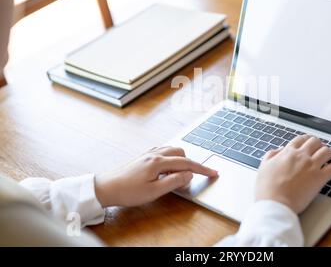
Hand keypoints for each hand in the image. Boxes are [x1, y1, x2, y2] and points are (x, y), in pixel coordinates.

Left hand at [94, 146, 217, 206]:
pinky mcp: (143, 156)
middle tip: (188, 180)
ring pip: (172, 150)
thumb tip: (189, 175)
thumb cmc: (128, 192)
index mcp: (158, 162)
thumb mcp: (154, 191)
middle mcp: (154, 154)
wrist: (105, 187)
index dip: (202, 169)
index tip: (213, 172)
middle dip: (189, 164)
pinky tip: (166, 169)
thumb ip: (174, 181)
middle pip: (181, 153)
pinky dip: (170, 158)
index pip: (187, 163)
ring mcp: (148, 153)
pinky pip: (163, 151)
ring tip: (177, 176)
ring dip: (180, 161)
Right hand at [255, 135, 330, 213]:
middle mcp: (301, 156)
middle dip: (319, 143)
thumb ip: (271, 155)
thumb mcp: (264, 166)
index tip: (308, 140)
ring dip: (330, 151)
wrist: (276, 203)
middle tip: (321, 146)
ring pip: (326, 152)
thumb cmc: (268, 188)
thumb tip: (279, 149)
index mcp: (288, 152)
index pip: (300, 139)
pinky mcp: (320, 178)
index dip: (306, 138)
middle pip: (315, 142)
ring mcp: (312, 166)